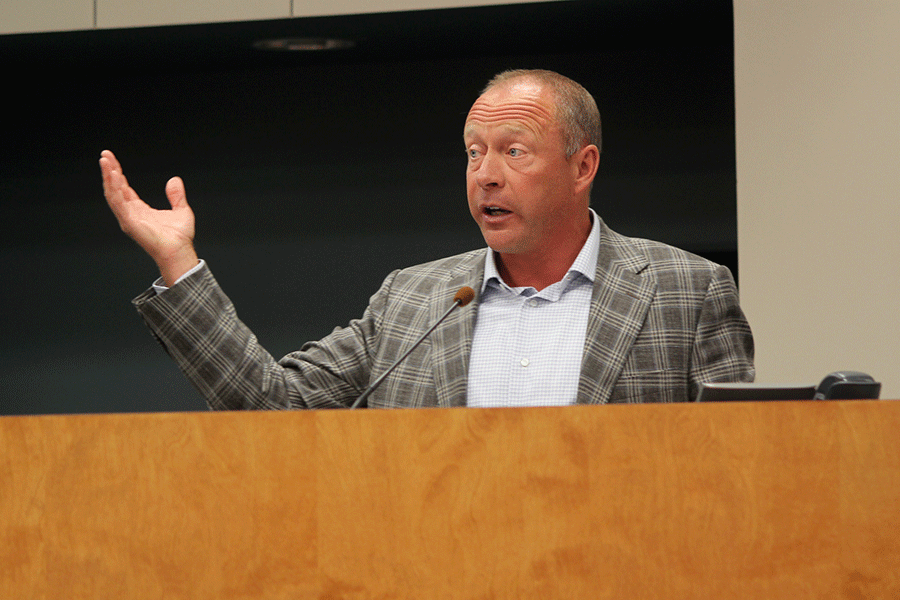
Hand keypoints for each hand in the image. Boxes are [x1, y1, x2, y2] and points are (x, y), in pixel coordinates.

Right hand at [100, 150, 198, 285]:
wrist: (180, 251)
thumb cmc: (179, 237)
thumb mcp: (181, 210)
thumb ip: (176, 196)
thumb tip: (174, 180)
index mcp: (139, 210)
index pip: (124, 188)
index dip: (118, 174)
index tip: (112, 160)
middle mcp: (131, 213)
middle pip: (115, 188)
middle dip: (109, 171)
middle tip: (105, 155)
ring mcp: (128, 218)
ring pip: (113, 194)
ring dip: (108, 177)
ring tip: (105, 161)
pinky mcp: (129, 222)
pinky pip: (118, 202)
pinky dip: (114, 188)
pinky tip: (112, 175)